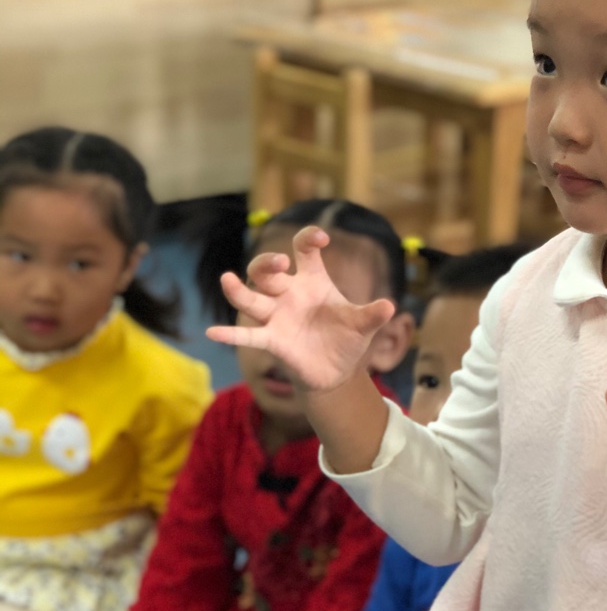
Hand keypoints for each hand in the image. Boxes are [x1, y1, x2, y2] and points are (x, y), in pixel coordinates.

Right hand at [207, 226, 395, 392]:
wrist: (337, 371)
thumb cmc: (347, 338)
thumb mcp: (363, 325)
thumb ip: (372, 315)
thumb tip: (390, 307)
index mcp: (312, 281)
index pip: (304, 250)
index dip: (308, 239)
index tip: (320, 239)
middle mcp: (289, 294)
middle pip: (267, 270)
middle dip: (268, 262)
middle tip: (279, 262)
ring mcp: (276, 316)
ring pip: (250, 298)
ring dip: (238, 290)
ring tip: (227, 280)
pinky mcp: (271, 340)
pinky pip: (247, 336)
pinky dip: (230, 335)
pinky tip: (211, 333)